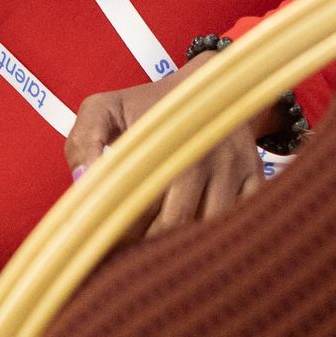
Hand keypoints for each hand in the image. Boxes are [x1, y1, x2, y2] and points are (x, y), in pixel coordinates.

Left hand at [64, 54, 267, 236]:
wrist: (208, 82)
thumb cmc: (147, 104)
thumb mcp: (105, 108)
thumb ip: (84, 141)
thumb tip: (82, 182)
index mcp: (159, 143)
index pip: (135, 205)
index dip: (118, 232)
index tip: (103, 244)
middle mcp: (200, 156)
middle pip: (173, 224)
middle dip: (147, 245)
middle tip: (128, 255)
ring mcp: (232, 168)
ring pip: (206, 228)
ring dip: (182, 246)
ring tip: (157, 252)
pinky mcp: (254, 175)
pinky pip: (238, 220)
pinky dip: (215, 236)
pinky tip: (194, 237)